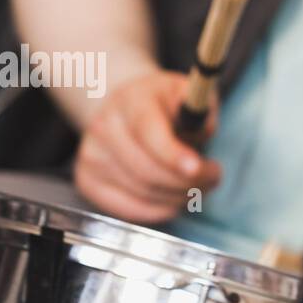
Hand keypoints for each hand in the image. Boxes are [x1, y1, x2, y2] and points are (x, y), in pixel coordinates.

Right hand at [74, 70, 221, 222]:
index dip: (173, 155)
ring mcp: (92, 155)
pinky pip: (131, 209)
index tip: (198, 168)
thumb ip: (199, 108)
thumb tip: (203, 129)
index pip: (148, 132)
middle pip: (147, 169)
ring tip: (197, 185)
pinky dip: (160, 210)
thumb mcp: (186, 93)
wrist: (125, 110)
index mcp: (131, 100)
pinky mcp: (88, 181)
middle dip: (189, 181)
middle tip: (213, 176)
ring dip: (179, 197)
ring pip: (143, 192)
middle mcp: (104, 126)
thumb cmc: (163, 106)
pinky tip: (174, 197)